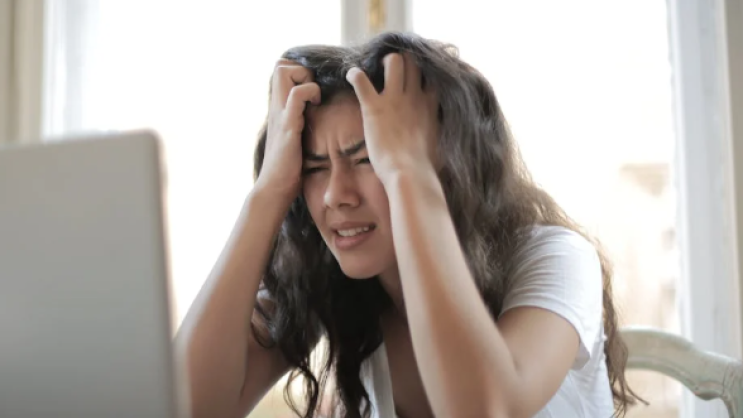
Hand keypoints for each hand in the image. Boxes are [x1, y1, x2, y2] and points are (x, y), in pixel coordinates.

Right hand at [255, 59, 320, 202]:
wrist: (275, 188)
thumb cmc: (288, 168)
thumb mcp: (294, 137)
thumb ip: (300, 123)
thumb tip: (316, 117)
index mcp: (279, 109)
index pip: (281, 70)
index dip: (299, 70)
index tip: (314, 88)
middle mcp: (276, 107)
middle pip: (280, 64)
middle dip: (301, 69)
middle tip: (314, 91)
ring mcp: (280, 114)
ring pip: (284, 72)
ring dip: (305, 78)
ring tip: (315, 98)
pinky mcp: (288, 126)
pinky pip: (296, 96)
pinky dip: (309, 93)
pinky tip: (316, 107)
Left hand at [345, 53, 438, 187]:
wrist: (409, 174)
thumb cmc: (425, 167)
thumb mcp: (439, 144)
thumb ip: (437, 131)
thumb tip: (439, 138)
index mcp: (430, 105)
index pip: (432, 75)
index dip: (424, 70)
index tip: (416, 74)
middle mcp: (414, 96)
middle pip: (413, 61)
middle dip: (403, 60)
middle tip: (392, 69)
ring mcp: (394, 100)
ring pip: (393, 61)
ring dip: (383, 62)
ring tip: (376, 70)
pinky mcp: (374, 107)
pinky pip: (361, 80)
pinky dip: (354, 74)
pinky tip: (351, 76)